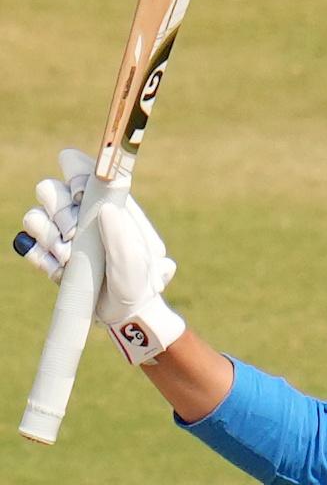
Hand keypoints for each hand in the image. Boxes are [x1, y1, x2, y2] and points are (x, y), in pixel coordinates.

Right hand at [14, 148, 184, 364]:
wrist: (124, 314)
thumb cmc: (139, 283)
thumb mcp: (137, 263)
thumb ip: (123, 237)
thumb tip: (108, 210)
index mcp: (109, 204)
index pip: (81, 170)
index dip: (73, 173)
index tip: (79, 195)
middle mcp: (84, 214)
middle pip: (49, 189)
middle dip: (58, 212)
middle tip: (73, 235)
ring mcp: (64, 233)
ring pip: (34, 216)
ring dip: (48, 237)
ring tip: (70, 258)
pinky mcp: (49, 254)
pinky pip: (28, 244)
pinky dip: (40, 257)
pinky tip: (61, 271)